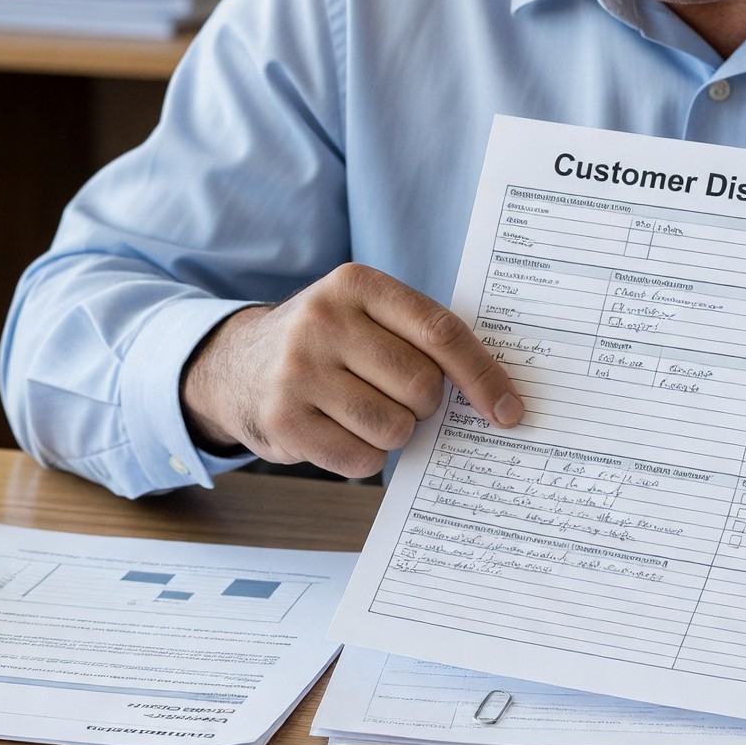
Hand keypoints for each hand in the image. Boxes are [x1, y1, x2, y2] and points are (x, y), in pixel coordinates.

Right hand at [180, 264, 523, 477]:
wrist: (236, 365)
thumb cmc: (325, 345)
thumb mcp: (364, 315)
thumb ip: (421, 337)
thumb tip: (497, 396)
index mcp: (356, 285)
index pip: (441, 333)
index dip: (482, 376)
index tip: (509, 410)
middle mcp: (323, 320)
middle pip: (421, 386)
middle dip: (423, 407)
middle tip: (396, 399)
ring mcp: (298, 370)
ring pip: (394, 428)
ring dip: (392, 434)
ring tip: (363, 414)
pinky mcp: (283, 418)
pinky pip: (360, 460)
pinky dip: (364, 457)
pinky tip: (340, 434)